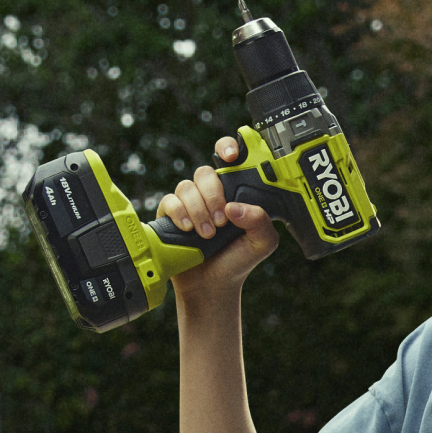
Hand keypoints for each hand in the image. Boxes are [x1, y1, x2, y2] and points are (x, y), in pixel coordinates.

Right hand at [156, 136, 278, 299]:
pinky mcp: (171, 214)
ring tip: (207, 234)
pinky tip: (188, 229)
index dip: (228, 147)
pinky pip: (169, 200)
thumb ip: (260, 221)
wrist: (213, 286)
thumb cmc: (238, 260)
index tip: (232, 157)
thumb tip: (235, 207)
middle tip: (222, 221)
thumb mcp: (262, 243)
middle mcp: (211, 192)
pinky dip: (179, 213)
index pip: (230, 157)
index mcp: (235, 191)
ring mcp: (190, 202)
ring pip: (187, 186)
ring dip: (198, 210)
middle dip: (213, 195)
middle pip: (206, 172)